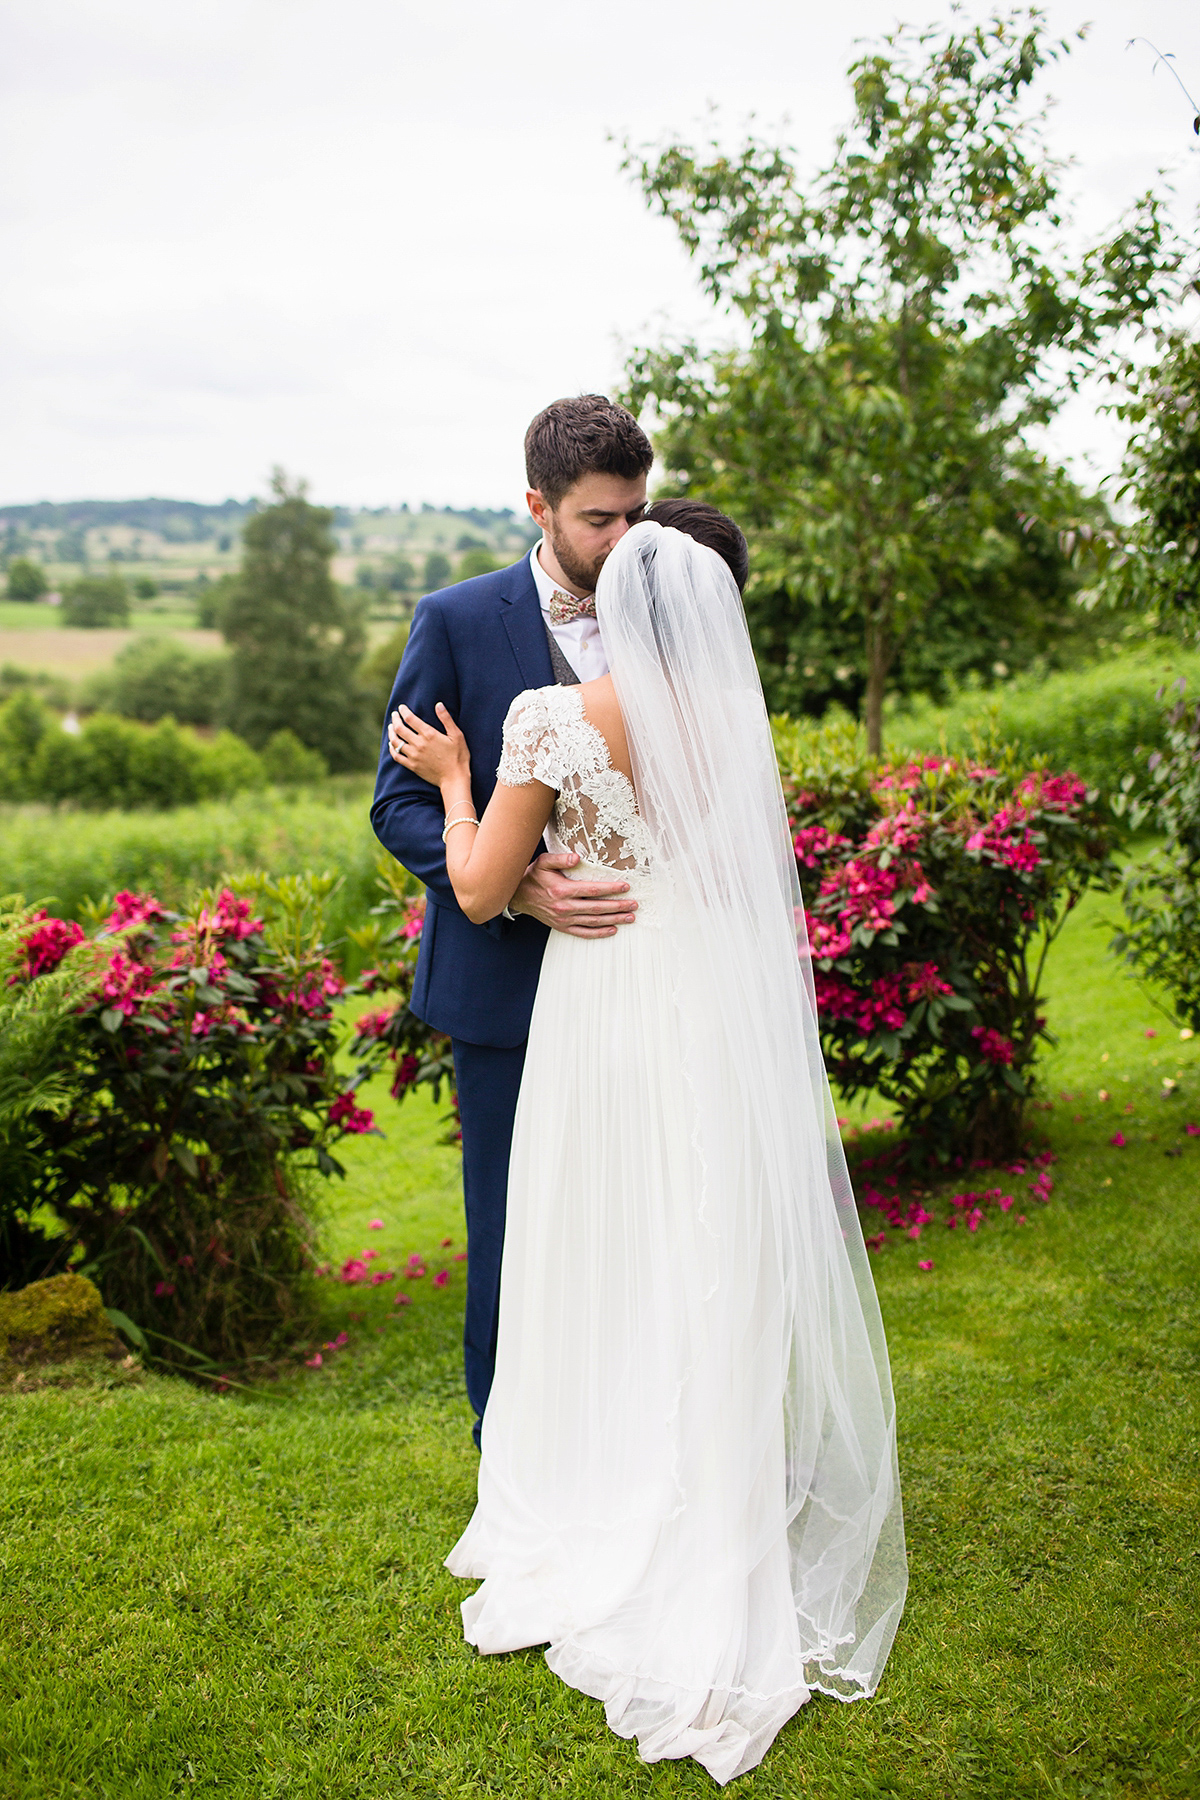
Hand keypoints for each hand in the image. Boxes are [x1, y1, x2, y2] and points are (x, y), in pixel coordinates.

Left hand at [389, 703, 470, 787]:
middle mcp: (418, 744)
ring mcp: (413, 756)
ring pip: (395, 742)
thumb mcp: (457, 735)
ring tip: (391, 727)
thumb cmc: (458, 756)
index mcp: (429, 734)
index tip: (401, 707)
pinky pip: (396, 756)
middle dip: (395, 719)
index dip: (403, 711)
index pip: (410, 718)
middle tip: (394, 715)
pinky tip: (391, 745)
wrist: (454, 779)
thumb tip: (438, 704)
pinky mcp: (412, 766)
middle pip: (399, 729)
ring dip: (391, 733)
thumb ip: (446, 719)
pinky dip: (392, 749)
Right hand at [511, 853, 637, 937]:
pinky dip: (599, 933)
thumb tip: (577, 857)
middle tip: (634, 905)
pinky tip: (612, 930)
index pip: (593, 890)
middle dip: (618, 906)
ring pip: (594, 921)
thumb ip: (560, 858)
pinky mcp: (562, 927)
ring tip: (630, 917)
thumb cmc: (533, 876)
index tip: (626, 887)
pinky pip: (583, 933)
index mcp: (562, 890)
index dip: (611, 889)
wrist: (518, 895)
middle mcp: (565, 907)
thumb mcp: (543, 862)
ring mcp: (564, 919)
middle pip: (598, 908)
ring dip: (614, 920)